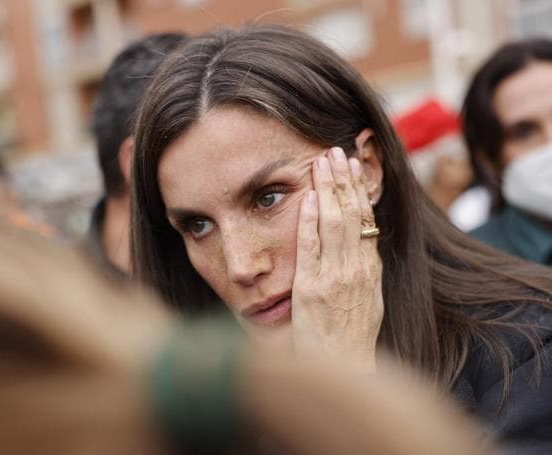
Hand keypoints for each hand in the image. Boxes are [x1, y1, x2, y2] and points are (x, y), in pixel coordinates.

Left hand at [291, 147, 383, 371]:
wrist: (345, 366)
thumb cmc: (353, 336)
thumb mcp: (370, 299)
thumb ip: (365, 270)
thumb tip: (364, 244)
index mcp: (369, 268)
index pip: (365, 219)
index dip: (358, 189)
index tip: (353, 166)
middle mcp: (356, 268)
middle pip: (351, 214)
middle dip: (343, 179)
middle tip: (336, 150)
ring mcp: (334, 276)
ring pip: (334, 223)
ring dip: (327, 189)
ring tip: (323, 162)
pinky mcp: (312, 288)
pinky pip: (310, 248)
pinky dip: (308, 221)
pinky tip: (306, 198)